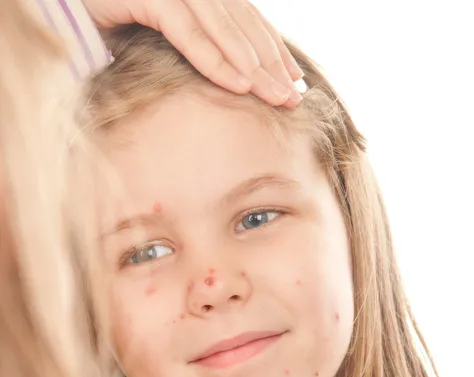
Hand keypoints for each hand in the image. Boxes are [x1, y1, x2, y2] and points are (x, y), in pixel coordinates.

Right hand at [83, 0, 303, 107]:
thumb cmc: (113, 26)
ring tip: (275, 96)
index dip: (272, 49)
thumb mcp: (164, 41)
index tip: (293, 79)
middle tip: (293, 96)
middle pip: (241, 25)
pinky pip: (188, 32)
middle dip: (270, 63)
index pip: (245, 20)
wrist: (65, 6)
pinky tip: (239, 85)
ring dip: (251, 65)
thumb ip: (196, 46)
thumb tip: (230, 76)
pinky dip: (215, 59)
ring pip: (223, 28)